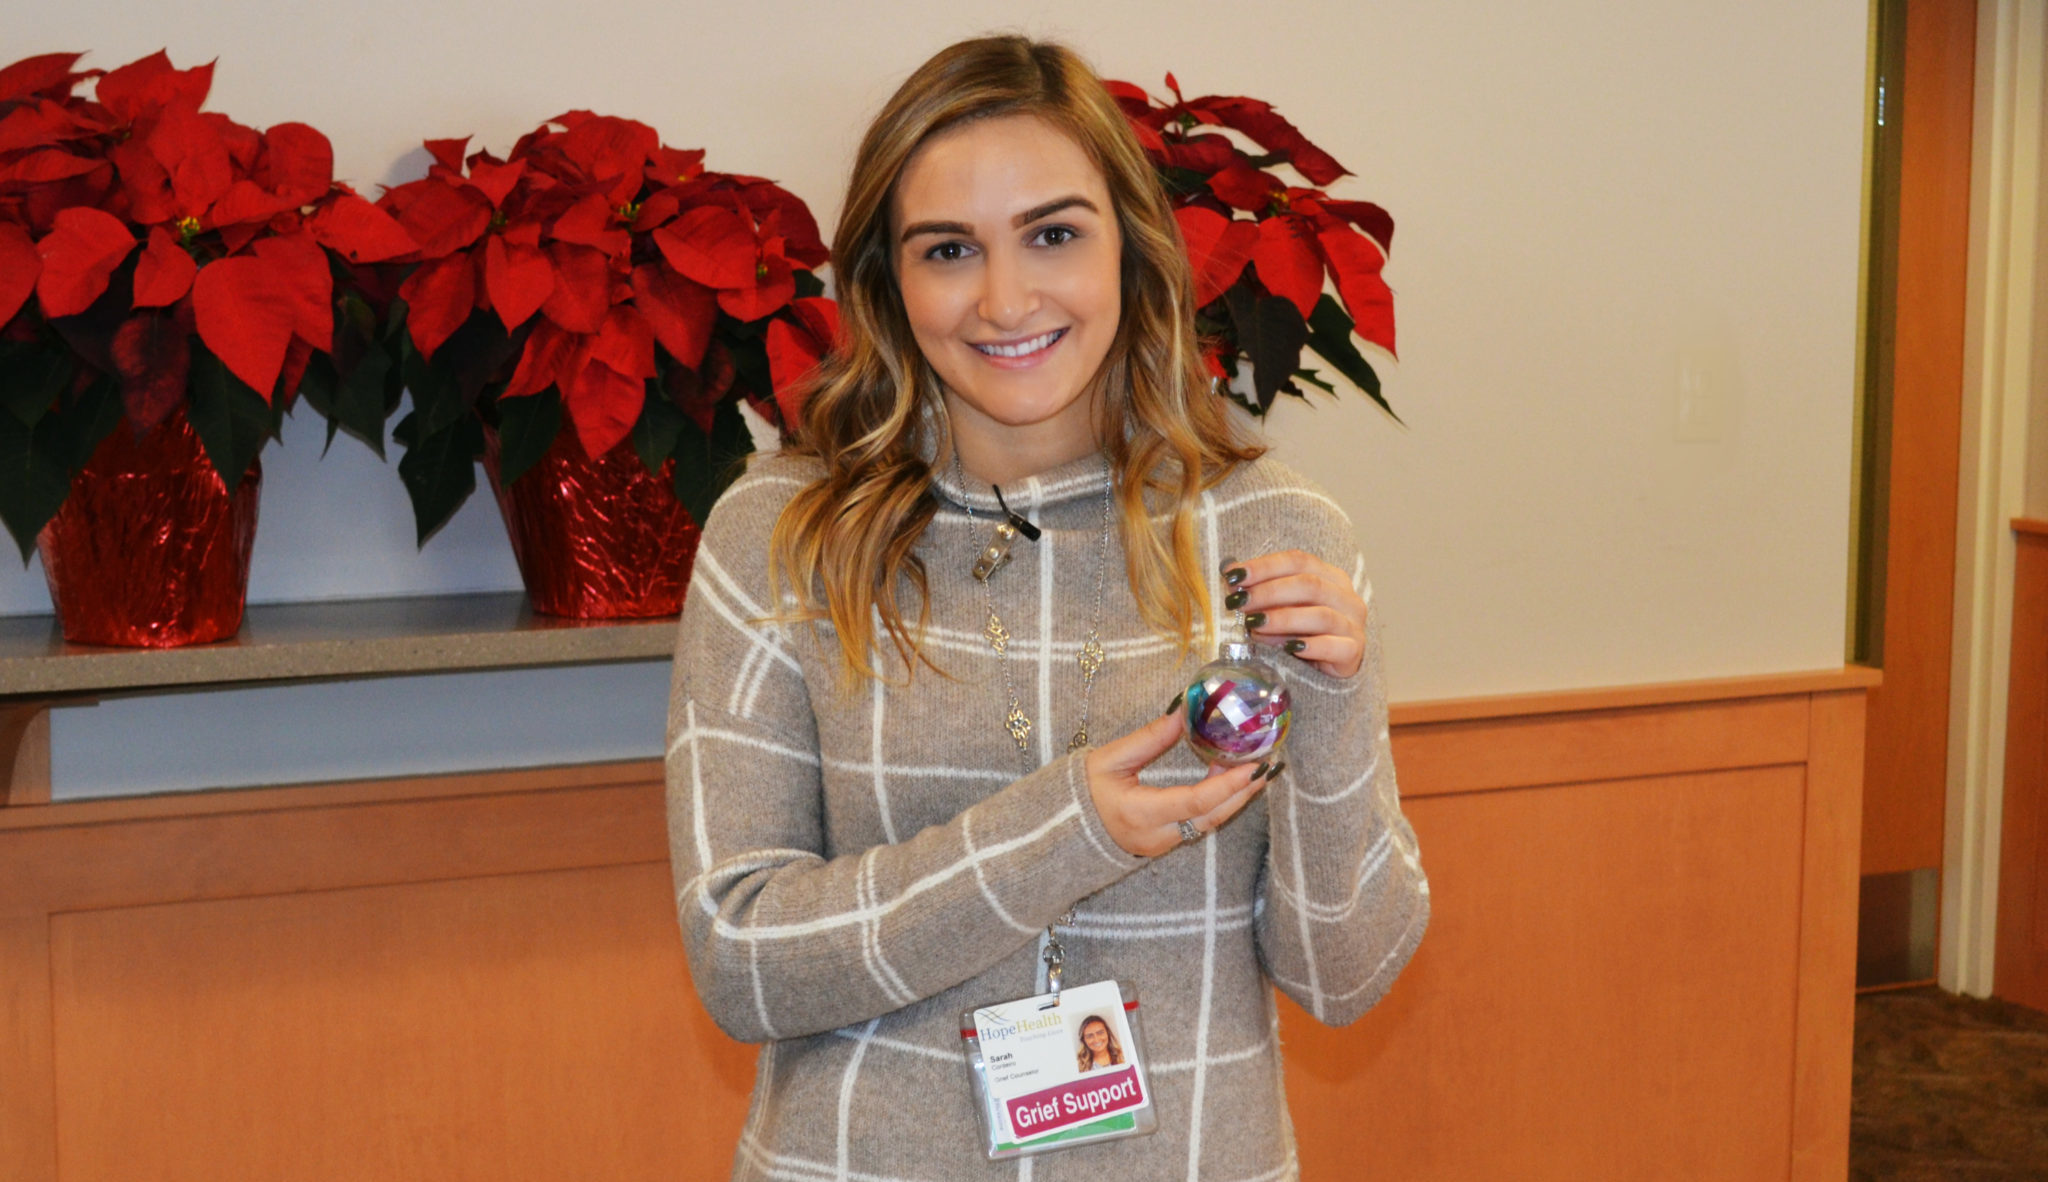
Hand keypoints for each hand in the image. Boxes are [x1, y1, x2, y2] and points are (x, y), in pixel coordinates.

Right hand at [1084, 711, 1278, 856]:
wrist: (1062, 829)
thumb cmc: (1081, 792)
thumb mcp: (1110, 759)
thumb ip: (1149, 738)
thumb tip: (1183, 711)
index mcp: (1140, 813)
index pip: (1194, 802)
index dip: (1226, 785)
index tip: (1252, 766)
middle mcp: (1157, 835)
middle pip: (1212, 817)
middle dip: (1242, 792)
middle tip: (1266, 765)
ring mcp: (1162, 844)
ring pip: (1209, 823)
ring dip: (1233, 797)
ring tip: (1253, 769)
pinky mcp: (1165, 843)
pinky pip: (1200, 825)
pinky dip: (1218, 804)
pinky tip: (1229, 782)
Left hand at [1223, 549, 1368, 678]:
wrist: (1330, 667)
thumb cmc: (1302, 631)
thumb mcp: (1282, 608)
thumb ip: (1262, 593)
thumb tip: (1231, 577)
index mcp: (1330, 576)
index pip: (1298, 561)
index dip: (1265, 566)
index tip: (1234, 575)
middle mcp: (1346, 596)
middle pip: (1309, 585)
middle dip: (1269, 592)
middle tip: (1240, 603)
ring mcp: (1353, 623)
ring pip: (1321, 615)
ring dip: (1283, 619)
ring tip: (1255, 624)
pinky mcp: (1353, 650)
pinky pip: (1334, 646)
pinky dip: (1310, 646)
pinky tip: (1289, 648)